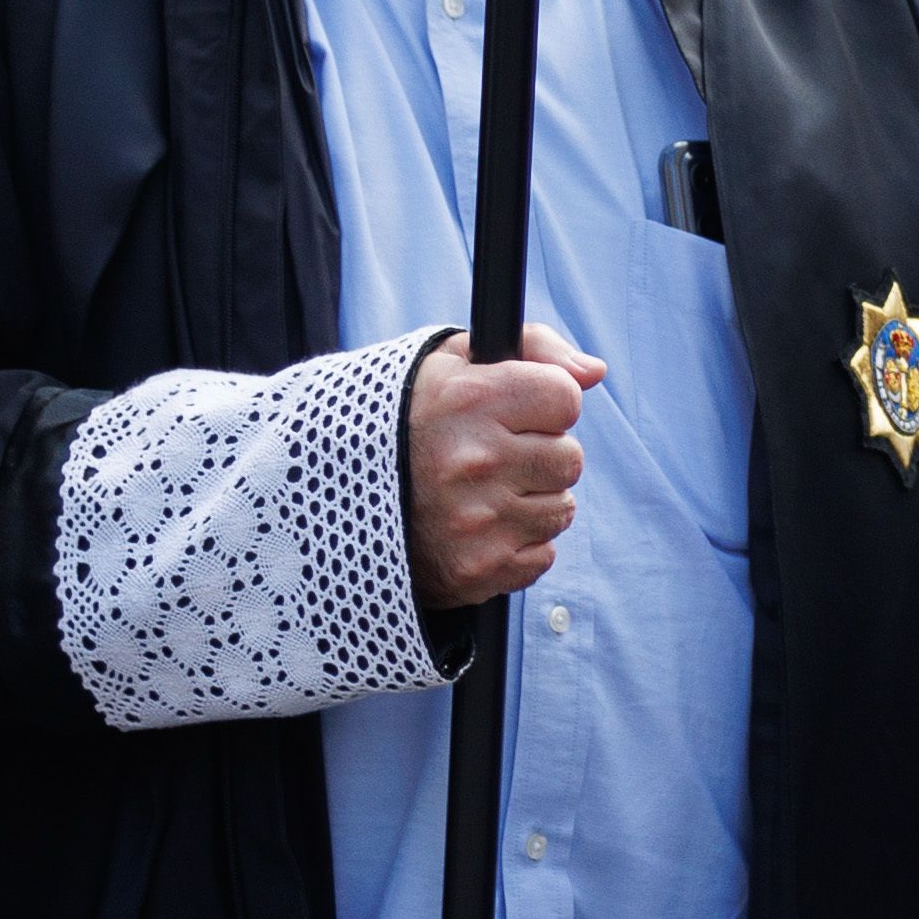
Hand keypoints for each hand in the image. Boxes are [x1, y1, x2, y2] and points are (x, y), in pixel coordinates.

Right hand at [403, 322, 603, 606]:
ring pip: (561, 509)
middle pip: (570, 458)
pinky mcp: (476, 568)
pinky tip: (475, 528)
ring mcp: (476, 521)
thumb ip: (533, 349)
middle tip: (490, 455)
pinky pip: (542, 555)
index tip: (512, 411)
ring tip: (479, 493)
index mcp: (468, 401)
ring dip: (530, 501)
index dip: (544, 404)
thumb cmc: (402, 420)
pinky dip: (515, 544)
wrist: (324, 498)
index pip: (565, 399)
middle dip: (539, 454)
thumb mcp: (452, 361)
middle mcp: (474, 461)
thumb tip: (593, 373)